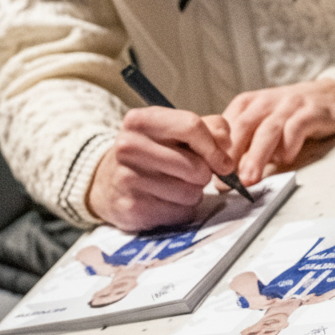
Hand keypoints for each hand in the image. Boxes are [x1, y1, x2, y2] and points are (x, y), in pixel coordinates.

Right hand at [86, 107, 234, 230]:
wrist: (107, 181)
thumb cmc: (150, 152)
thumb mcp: (174, 130)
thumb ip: (209, 129)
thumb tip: (226, 146)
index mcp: (141, 121)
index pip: (191, 127)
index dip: (215, 147)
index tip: (222, 161)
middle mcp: (129, 146)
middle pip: (196, 166)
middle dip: (203, 174)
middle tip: (192, 173)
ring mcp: (127, 178)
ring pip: (190, 192)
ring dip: (193, 192)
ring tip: (175, 185)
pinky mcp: (131, 207)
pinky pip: (179, 213)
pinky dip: (181, 209)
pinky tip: (165, 200)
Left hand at [223, 79, 334, 184]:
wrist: (331, 95)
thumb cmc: (291, 116)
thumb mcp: (262, 126)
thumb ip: (244, 148)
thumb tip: (223, 180)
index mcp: (247, 105)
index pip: (224, 126)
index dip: (215, 150)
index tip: (210, 173)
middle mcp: (265, 102)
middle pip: (243, 128)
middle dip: (232, 156)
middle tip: (225, 181)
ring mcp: (289, 105)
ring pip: (268, 130)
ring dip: (257, 156)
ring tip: (250, 178)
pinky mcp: (311, 111)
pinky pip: (296, 126)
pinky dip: (289, 144)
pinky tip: (286, 158)